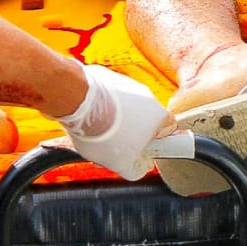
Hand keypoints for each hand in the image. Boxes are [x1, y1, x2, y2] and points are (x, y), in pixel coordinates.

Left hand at [55, 66, 175, 179]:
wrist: (78, 100)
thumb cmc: (102, 130)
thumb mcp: (121, 163)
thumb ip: (136, 168)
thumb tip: (139, 168)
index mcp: (159, 116)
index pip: (169, 131)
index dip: (154, 144)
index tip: (143, 151)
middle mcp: (148, 96)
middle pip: (143, 120)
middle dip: (128, 134)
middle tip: (112, 146)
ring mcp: (128, 84)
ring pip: (124, 108)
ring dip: (112, 121)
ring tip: (94, 134)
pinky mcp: (108, 77)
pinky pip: (108, 96)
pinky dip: (99, 107)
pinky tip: (86, 119)